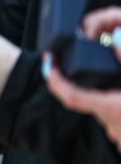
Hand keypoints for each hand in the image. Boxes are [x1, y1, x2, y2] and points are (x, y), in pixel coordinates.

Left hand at [46, 6, 120, 150]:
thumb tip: (116, 37)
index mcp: (113, 109)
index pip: (71, 96)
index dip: (55, 80)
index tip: (50, 64)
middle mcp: (113, 126)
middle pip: (92, 100)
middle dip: (93, 84)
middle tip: (98, 64)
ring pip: (108, 110)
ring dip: (112, 96)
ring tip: (119, 82)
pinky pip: (120, 120)